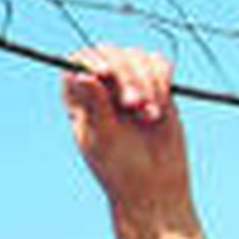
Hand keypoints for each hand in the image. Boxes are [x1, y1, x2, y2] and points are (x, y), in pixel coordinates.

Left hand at [62, 44, 190, 210]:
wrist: (154, 185)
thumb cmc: (120, 168)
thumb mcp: (104, 138)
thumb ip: (95, 104)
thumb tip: (81, 74)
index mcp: (79, 98)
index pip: (77, 62)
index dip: (90, 59)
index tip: (104, 73)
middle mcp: (102, 86)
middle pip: (109, 53)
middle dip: (125, 75)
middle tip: (133, 104)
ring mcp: (130, 84)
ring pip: (136, 55)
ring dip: (147, 81)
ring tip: (149, 116)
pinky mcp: (156, 86)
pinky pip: (159, 63)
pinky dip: (162, 79)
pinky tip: (161, 107)